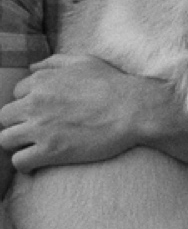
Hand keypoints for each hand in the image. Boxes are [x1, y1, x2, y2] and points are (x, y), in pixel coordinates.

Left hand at [0, 55, 181, 171]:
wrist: (134, 110)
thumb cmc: (114, 84)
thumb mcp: (83, 62)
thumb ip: (54, 62)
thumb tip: (32, 67)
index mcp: (40, 82)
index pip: (16, 95)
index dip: (26, 105)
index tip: (39, 114)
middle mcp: (34, 104)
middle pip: (4, 117)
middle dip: (15, 125)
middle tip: (31, 133)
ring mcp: (41, 128)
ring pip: (5, 139)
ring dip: (15, 145)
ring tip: (28, 150)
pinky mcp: (51, 150)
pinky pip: (20, 161)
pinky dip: (23, 165)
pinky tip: (33, 166)